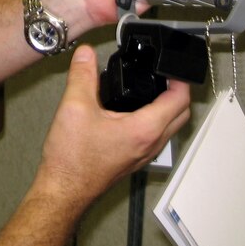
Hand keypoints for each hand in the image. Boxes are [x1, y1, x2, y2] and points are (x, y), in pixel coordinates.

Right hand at [34, 45, 190, 213]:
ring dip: (170, 108)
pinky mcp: (134, 160)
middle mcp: (150, 144)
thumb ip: (82, 75)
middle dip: (179, 91)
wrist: (62, 191)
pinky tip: (135, 111)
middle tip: (165, 74)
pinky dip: (157, 121)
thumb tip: (86, 54)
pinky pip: (157, 137)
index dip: (180, 78)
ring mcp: (143, 155)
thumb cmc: (71, 160)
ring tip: (153, 88)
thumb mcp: (74, 107)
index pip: (179, 100)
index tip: (171, 65)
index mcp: (144, 129)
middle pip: (182, 114)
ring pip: (171, 128)